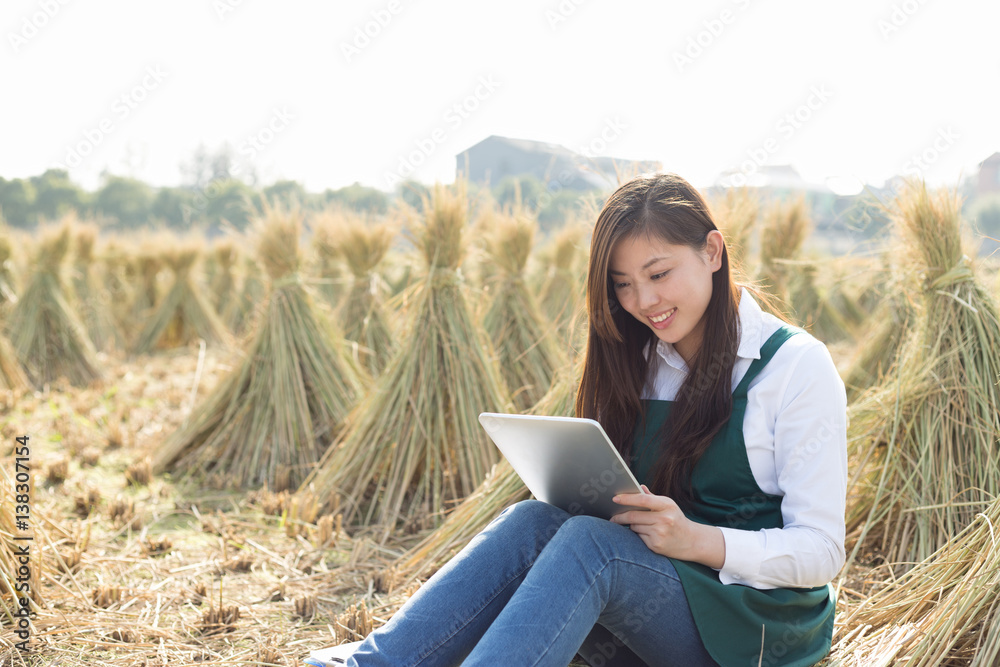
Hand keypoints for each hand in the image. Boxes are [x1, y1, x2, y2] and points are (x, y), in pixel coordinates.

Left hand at [610, 485, 724, 567]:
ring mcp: (660, 533)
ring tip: (641, 526)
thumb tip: (638, 487)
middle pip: (633, 516)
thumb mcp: (668, 505)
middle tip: (613, 517)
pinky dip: (639, 536)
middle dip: (620, 517)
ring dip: (632, 526)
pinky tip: (649, 535)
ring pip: (634, 527)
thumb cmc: (676, 520)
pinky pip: (639, 538)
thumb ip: (652, 497)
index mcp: (667, 505)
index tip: (615, 498)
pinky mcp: (656, 545)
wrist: (692, 541)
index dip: (627, 499)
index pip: (642, 500)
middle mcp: (664, 519)